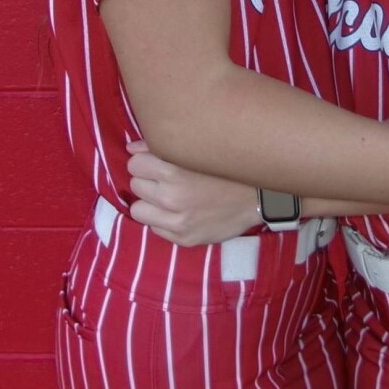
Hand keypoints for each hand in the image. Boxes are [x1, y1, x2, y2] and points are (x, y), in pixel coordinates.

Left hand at [126, 141, 262, 245]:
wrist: (257, 198)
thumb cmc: (226, 169)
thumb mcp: (196, 152)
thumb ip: (160, 148)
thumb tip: (131, 150)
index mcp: (174, 173)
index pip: (135, 165)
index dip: (144, 162)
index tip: (156, 163)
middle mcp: (172, 199)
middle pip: (135, 186)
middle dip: (148, 181)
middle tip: (166, 180)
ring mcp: (178, 223)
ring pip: (138, 210)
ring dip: (150, 203)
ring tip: (167, 198)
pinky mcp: (183, 240)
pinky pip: (155, 228)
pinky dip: (162, 220)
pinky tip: (179, 212)